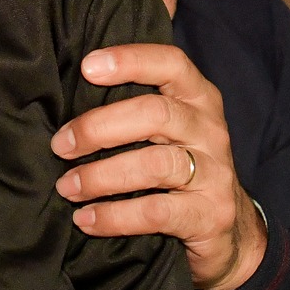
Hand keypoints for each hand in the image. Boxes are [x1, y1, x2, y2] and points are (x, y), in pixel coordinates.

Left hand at [52, 44, 266, 289]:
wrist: (229, 229)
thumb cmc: (179, 166)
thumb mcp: (167, 130)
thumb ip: (132, 109)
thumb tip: (63, 99)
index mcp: (198, 98)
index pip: (171, 64)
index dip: (130, 60)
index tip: (87, 67)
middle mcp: (210, 130)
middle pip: (155, 114)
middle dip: (98, 129)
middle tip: (60, 146)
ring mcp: (215, 174)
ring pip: (155, 165)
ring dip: (100, 176)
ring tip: (67, 187)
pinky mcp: (210, 215)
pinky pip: (156, 212)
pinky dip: (113, 216)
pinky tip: (86, 219)